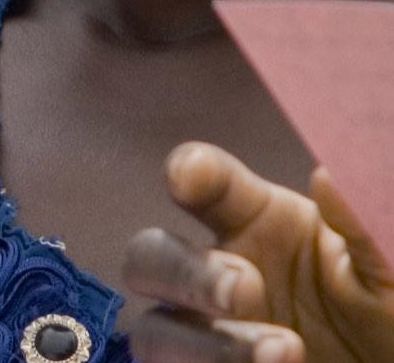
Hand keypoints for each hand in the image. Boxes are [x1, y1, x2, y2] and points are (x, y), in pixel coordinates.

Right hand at [124, 142, 393, 362]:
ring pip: (152, 332)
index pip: (203, 180)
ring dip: (204, 344)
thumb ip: (361, 227)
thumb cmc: (387, 316)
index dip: (185, 172)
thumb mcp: (386, 272)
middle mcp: (217, 271)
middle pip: (147, 256)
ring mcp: (206, 333)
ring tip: (284, 352)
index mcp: (256, 220)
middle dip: (185, 273)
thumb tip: (328, 175)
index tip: (185, 178)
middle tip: (245, 287)